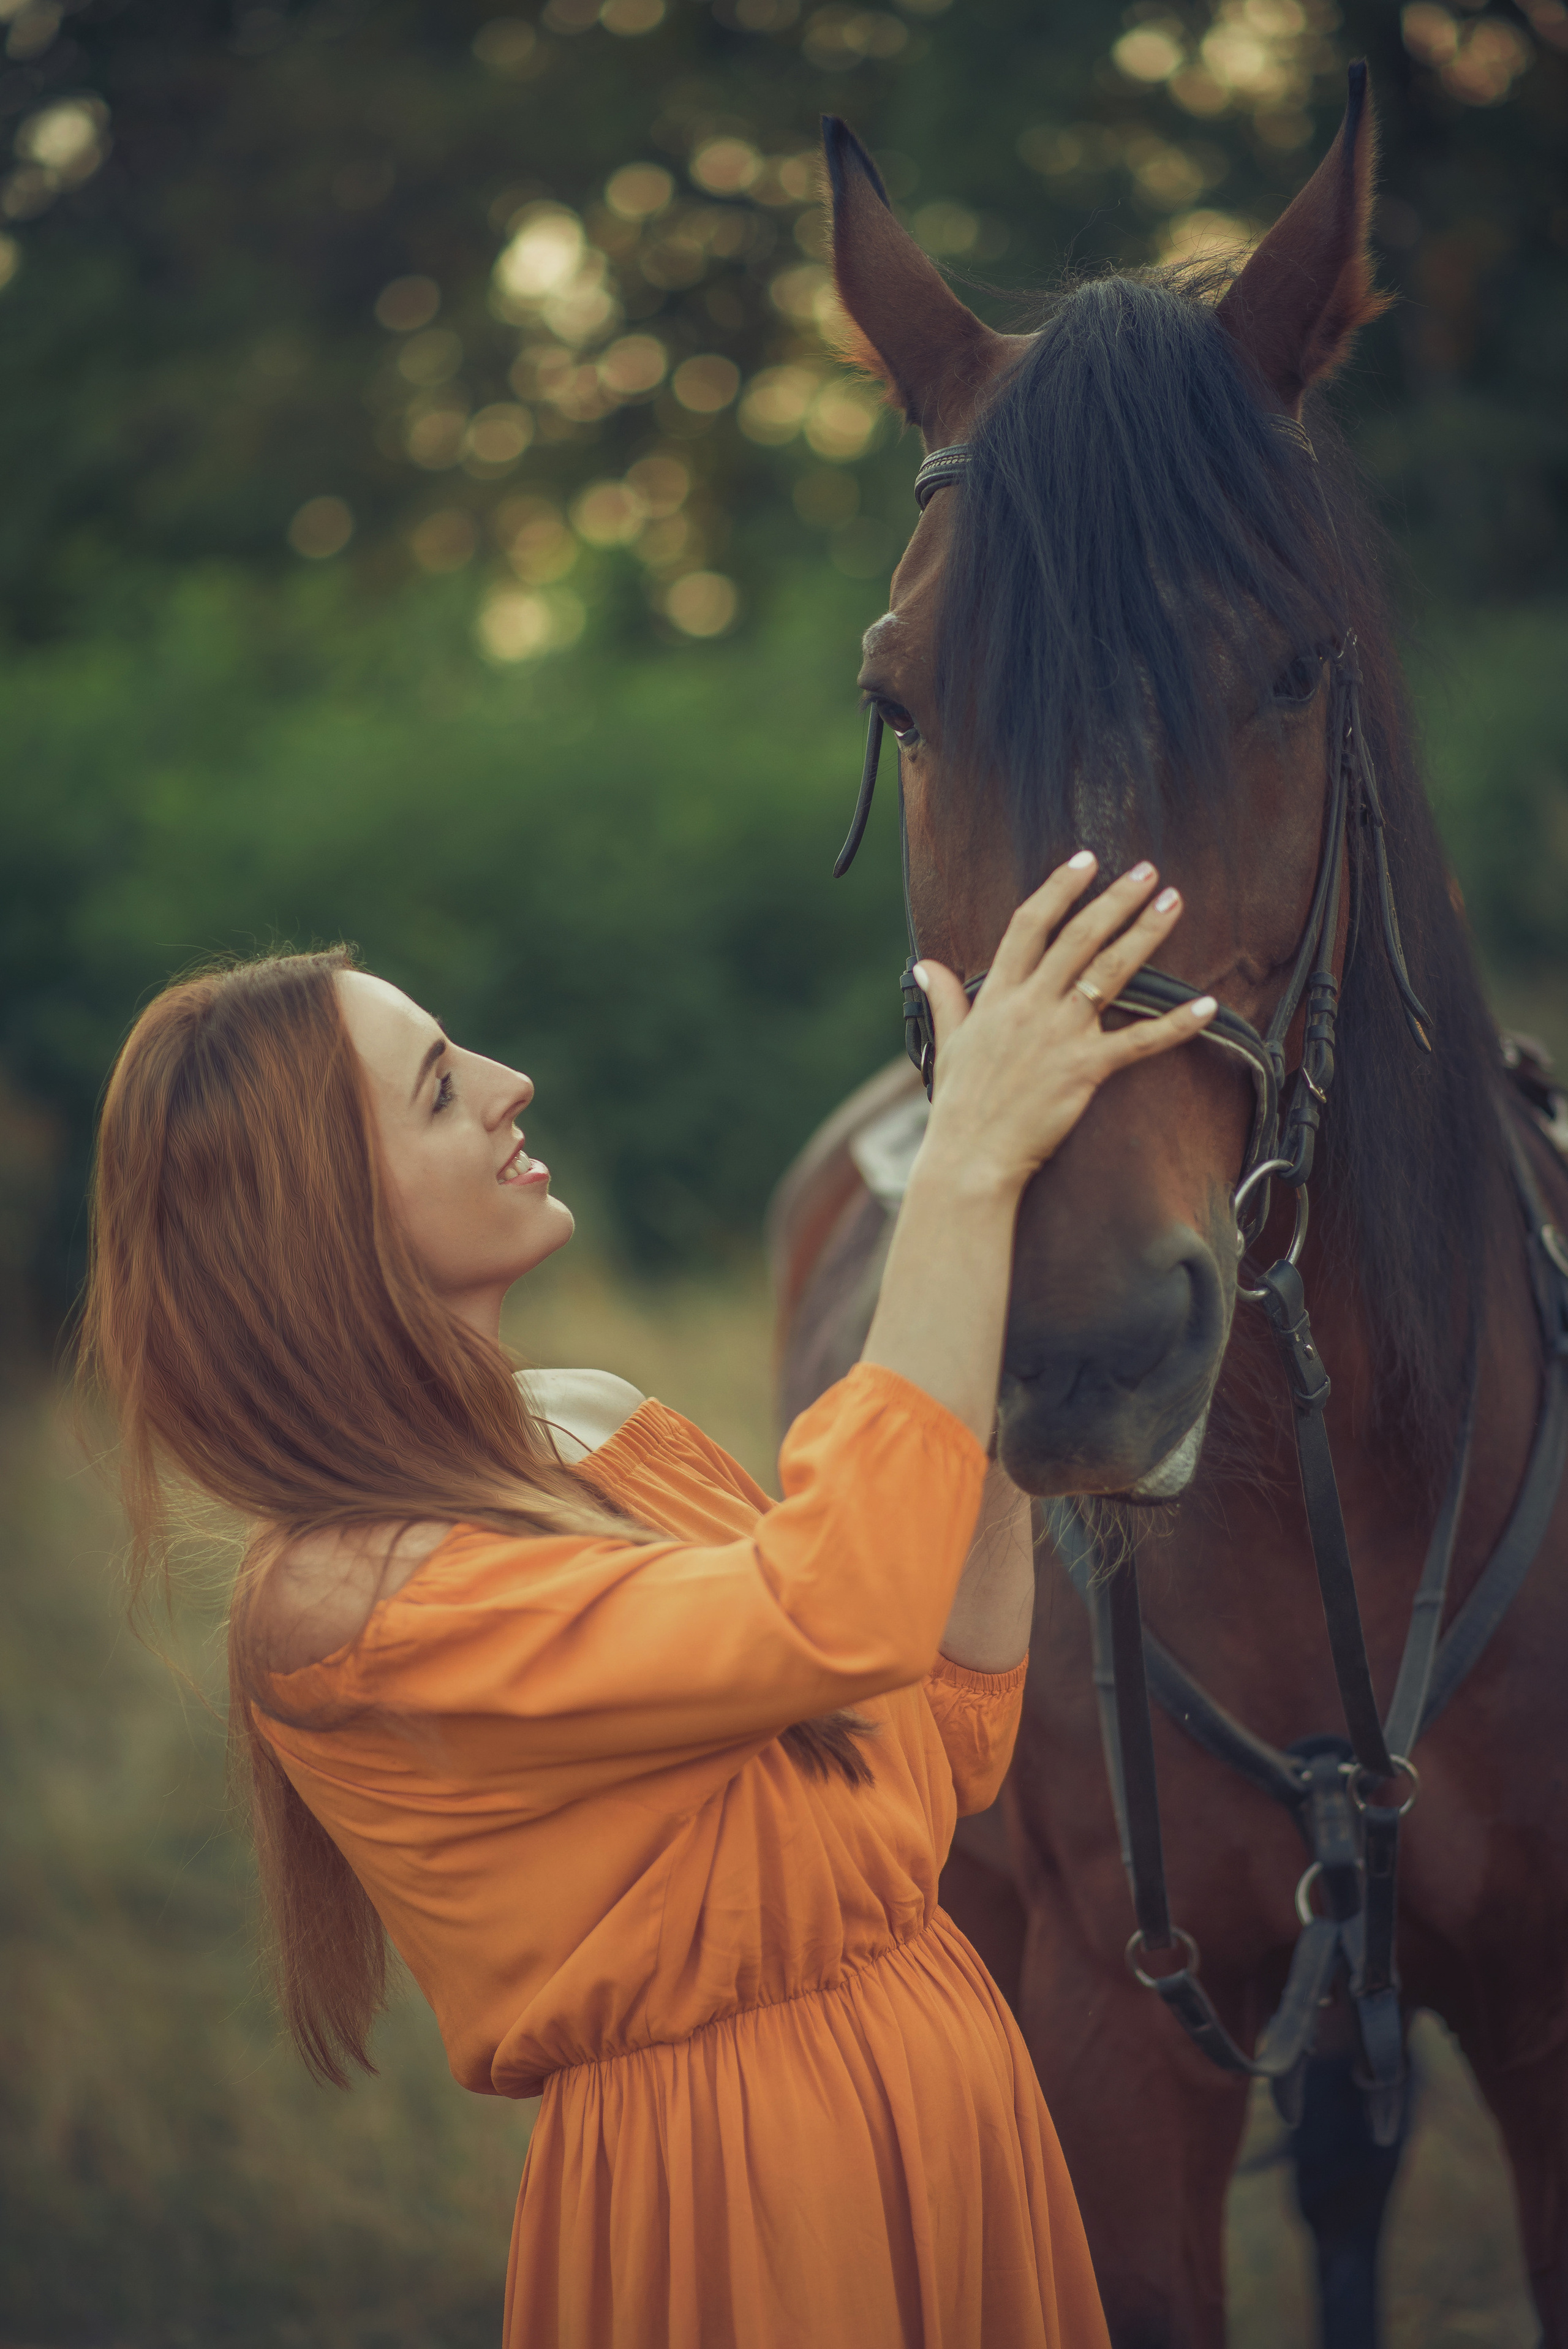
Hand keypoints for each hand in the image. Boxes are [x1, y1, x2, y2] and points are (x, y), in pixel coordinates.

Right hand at [913, 853, 1215, 1197]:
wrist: (971, 1156)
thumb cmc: (960, 1104)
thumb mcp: (949, 1043)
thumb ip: (944, 999)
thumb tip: (926, 967)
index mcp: (998, 995)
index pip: (1030, 925)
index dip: (1059, 889)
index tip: (1086, 861)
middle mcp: (1031, 1006)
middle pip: (1078, 937)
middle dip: (1115, 899)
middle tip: (1147, 870)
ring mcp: (1060, 1035)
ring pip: (1109, 972)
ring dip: (1145, 934)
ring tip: (1174, 902)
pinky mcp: (1085, 1069)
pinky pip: (1138, 1041)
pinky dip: (1175, 1024)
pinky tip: (1207, 1006)